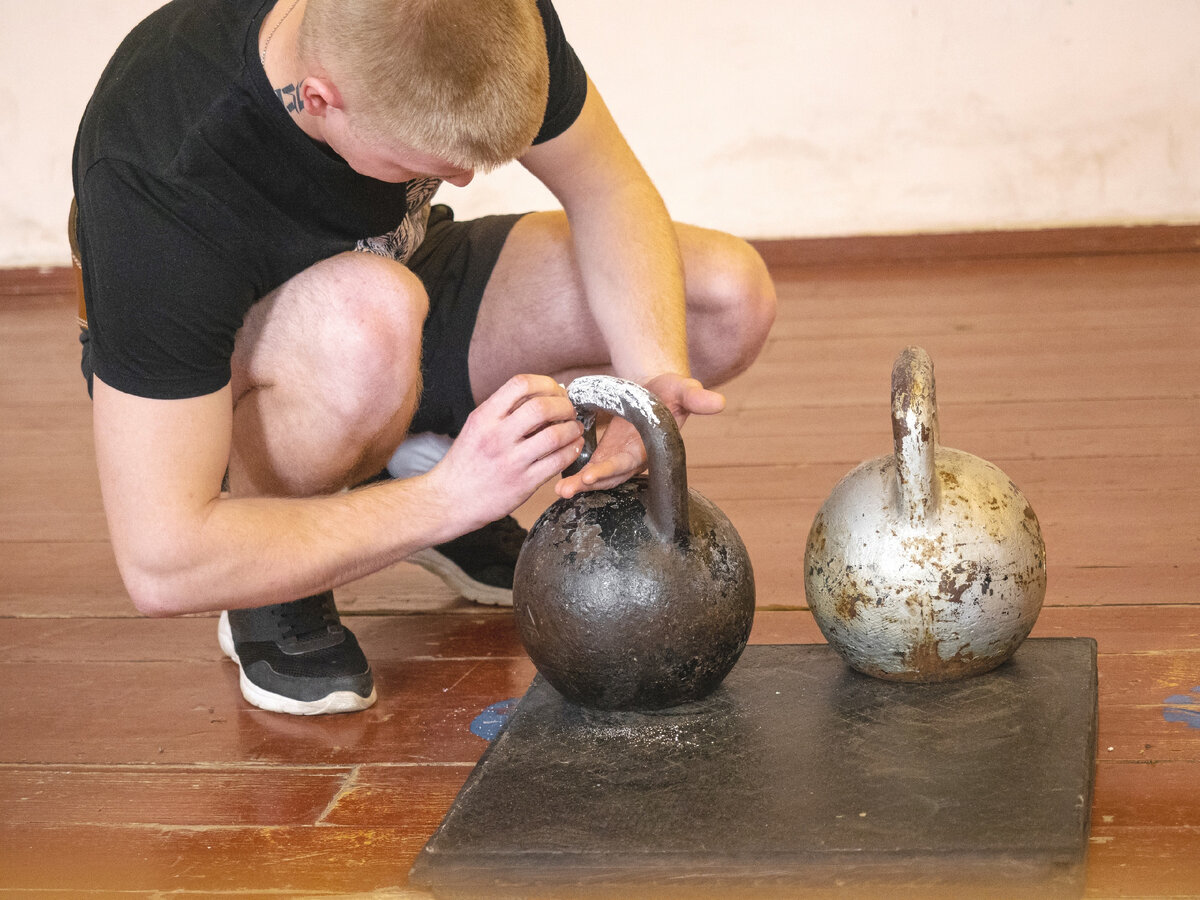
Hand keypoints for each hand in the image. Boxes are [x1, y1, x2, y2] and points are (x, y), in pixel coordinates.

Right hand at [432, 375, 584, 527]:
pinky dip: (572, 451)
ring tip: (575, 428)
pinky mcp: (523, 484)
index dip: (546, 383)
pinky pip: (557, 462)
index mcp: (483, 417)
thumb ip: (505, 410)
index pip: (520, 384)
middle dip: (564, 406)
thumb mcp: (477, 427)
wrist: (449, 500)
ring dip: (572, 429)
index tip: (556, 391)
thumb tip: (545, 393)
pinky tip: (573, 447)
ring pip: (555, 435)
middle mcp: (496, 436)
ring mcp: (511, 461)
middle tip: (569, 411)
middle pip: (542, 407)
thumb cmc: (466, 462)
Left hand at [556, 372, 724, 497]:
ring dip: (578, 484)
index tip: (593, 474)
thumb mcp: (682, 390)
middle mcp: (633, 458)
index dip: (612, 469)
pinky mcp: (604, 454)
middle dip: (589, 484)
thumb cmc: (670, 392)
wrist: (655, 391)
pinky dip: (573, 473)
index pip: (630, 462)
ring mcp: (617, 459)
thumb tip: (719, 402)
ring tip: (559, 490)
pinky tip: (556, 478)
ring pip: (597, 476)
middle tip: (567, 489)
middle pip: (610, 476)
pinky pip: (587, 467)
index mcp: (649, 448)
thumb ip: (696, 397)